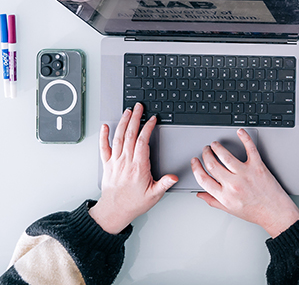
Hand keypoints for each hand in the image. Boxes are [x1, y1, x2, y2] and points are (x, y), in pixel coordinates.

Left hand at [89, 103, 177, 234]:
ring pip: (118, 137)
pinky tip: (105, 127)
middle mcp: (125, 162)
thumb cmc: (133, 203)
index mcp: (138, 167)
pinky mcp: (107, 165)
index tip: (152, 119)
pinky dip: (103, 136)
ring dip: (123, 123)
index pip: (143, 142)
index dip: (147, 128)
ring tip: (128, 111)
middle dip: (135, 118)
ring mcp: (115, 162)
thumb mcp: (153, 195)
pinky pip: (104, 148)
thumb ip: (164, 184)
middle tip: (139, 107)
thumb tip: (173, 176)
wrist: (113, 212)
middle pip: (130, 135)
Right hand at [191, 129, 298, 236]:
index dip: (196, 168)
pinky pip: (249, 148)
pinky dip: (244, 138)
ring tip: (215, 144)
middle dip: (205, 154)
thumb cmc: (256, 211)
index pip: (203, 179)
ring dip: (217, 147)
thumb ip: (213, 201)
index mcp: (224, 196)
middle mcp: (233, 184)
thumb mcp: (230, 210)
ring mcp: (245, 174)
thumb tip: (200, 193)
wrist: (275, 212)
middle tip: (205, 150)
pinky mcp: (258, 166)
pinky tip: (239, 132)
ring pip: (225, 155)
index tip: (195, 161)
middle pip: (212, 164)